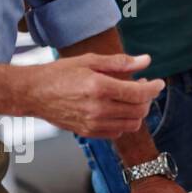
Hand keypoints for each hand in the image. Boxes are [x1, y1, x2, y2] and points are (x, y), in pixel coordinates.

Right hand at [24, 54, 162, 138]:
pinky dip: (124, 122)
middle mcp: (97, 109)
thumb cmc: (59, 74)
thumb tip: (146, 61)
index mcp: (99, 87)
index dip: (154, 88)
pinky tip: (118, 108)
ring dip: (138, 111)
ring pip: (131, 124)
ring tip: (132, 97)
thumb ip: (121, 62)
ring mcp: (92, 123)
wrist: (32, 94)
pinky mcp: (87, 132)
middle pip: (139, 110)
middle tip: (144, 87)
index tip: (159, 83)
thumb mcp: (90, 61)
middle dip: (148, 99)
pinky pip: (117, 132)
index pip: (140, 93)